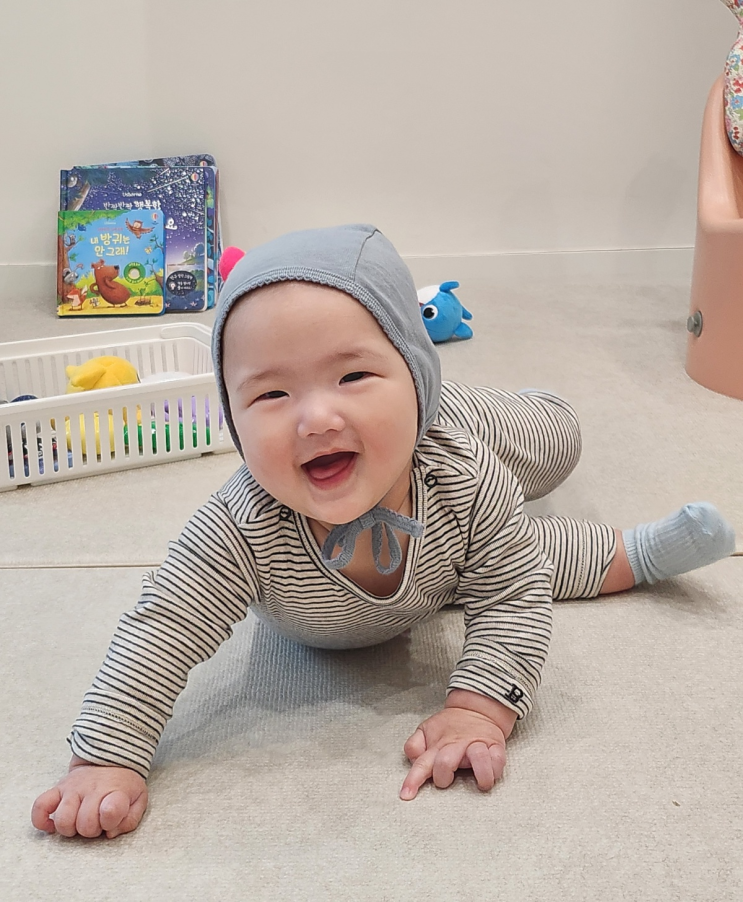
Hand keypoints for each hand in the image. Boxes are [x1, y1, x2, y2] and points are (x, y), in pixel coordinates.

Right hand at [31, 755, 147, 838]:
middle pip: (85, 824)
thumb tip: (111, 833)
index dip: (111, 821)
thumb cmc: (123, 785)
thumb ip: (130, 820)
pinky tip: (52, 826)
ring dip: (70, 828)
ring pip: (63, 819)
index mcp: (116, 791)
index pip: (111, 810)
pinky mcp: (58, 789)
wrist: (110, 759)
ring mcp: (73, 789)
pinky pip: (40, 806)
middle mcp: (92, 789)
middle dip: (92, 831)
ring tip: (78, 822)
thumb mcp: (138, 799)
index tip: (112, 820)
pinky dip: (42, 821)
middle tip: (98, 823)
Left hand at [400, 690, 516, 800]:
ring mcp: (477, 745)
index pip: (422, 763)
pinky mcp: (495, 745)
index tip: (406, 795)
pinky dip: (497, 767)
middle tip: (446, 781)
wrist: (476, 708)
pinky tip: (494, 771)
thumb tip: (412, 759)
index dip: (413, 780)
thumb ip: (415, 745)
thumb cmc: (450, 726)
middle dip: (444, 776)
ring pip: (479, 758)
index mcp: (438, 745)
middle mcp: (457, 745)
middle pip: (446, 762)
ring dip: (481, 773)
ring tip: (481, 783)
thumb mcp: (426, 730)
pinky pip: (499, 758)